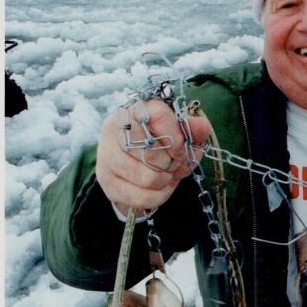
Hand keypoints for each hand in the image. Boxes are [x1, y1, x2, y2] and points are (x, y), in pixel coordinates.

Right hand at [95, 98, 212, 215]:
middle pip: (150, 150)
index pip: (157, 115)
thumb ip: (193, 131)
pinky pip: (140, 196)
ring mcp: (106, 154)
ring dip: (164, 181)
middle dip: (170, 163)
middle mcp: (115, 128)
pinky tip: (159, 188)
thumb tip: (201, 126)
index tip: (181, 149)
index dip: (175, 136)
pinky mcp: (105, 180)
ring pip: (146, 176)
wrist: (136, 171)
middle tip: (174, 164)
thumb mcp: (181, 137)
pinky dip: (157, 196)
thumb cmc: (161, 148)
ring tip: (167, 176)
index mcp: (135, 110)